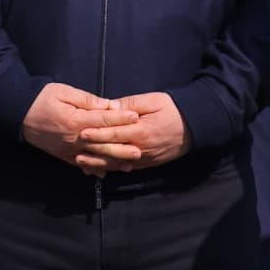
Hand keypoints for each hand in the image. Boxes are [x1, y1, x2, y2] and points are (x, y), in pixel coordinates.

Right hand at [22, 83, 141, 170]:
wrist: (19, 113)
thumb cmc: (42, 98)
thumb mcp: (64, 92)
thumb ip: (87, 100)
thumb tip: (109, 105)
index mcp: (75, 121)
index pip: (103, 120)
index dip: (121, 118)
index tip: (136, 117)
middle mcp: (74, 139)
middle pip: (102, 145)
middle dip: (122, 147)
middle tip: (140, 149)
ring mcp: (68, 150)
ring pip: (94, 159)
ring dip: (112, 163)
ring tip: (129, 164)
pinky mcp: (62, 156)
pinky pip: (81, 165)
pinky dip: (94, 170)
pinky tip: (105, 173)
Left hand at [76, 92, 192, 172]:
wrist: (195, 127)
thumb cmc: (174, 109)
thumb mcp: (153, 100)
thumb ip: (131, 104)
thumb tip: (111, 107)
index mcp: (141, 130)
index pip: (114, 133)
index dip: (96, 133)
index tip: (80, 132)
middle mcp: (141, 148)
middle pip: (112, 151)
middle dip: (93, 150)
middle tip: (74, 149)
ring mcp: (145, 158)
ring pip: (117, 163)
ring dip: (99, 163)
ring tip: (81, 162)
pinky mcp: (148, 163)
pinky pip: (127, 168)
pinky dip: (113, 169)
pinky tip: (100, 169)